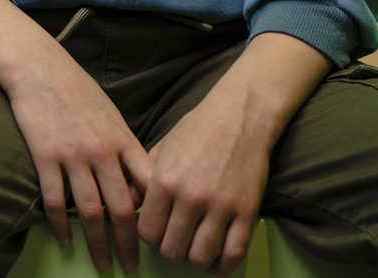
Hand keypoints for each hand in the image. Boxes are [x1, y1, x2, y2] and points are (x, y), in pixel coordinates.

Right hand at [0, 0, 149, 270]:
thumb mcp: (113, 116)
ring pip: (90, 211)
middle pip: (122, 209)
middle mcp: (102, 152)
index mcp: (123, 140)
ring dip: (97, 243)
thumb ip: (127, 151)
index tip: (157, 239)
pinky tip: (66, 240)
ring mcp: (73, 155)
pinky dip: (61, 225)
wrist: (40, 68)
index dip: (155, 216)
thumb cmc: (78, 91)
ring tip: (103, 264)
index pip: (148, 186)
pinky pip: (55, 200)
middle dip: (129, 243)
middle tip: (131, 267)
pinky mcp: (45, 157)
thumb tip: (139, 187)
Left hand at [137, 32, 328, 274]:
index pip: (147, 232)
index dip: (150, 237)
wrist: (241, 114)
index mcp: (164, 181)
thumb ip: (143, 177)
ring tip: (196, 250)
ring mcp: (220, 206)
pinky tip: (216, 263)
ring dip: (195, 259)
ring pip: (200, 256)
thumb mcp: (162, 147)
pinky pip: (233, 254)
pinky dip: (222, 267)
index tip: (158, 231)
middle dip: (171, 251)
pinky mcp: (246, 212)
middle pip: (171, 250)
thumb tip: (130, 203)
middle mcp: (190, 197)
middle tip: (177, 241)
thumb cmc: (198, 129)